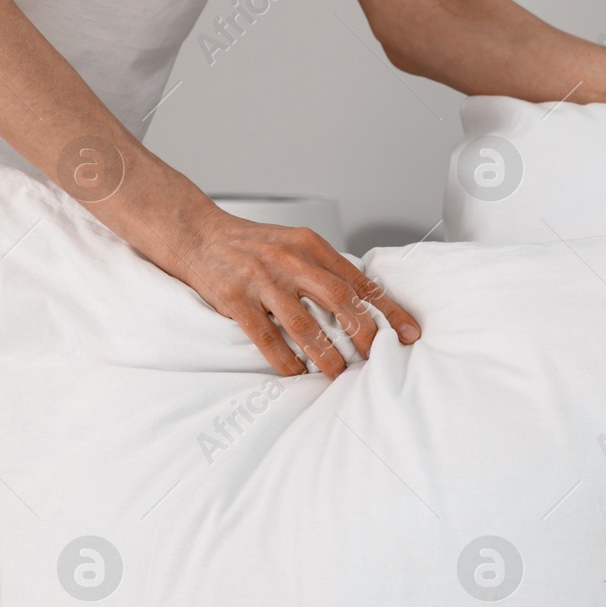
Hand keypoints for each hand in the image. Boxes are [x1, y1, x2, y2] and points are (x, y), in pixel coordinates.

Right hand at [128, 193, 420, 379]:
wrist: (195, 233)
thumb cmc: (251, 245)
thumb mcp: (294, 244)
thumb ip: (324, 268)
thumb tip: (364, 301)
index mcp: (311, 246)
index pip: (359, 281)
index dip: (388, 310)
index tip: (410, 333)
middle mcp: (290, 261)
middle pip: (339, 300)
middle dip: (365, 333)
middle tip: (379, 358)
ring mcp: (262, 280)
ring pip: (305, 324)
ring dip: (327, 354)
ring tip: (339, 373)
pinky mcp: (234, 299)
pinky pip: (266, 337)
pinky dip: (285, 359)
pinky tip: (296, 373)